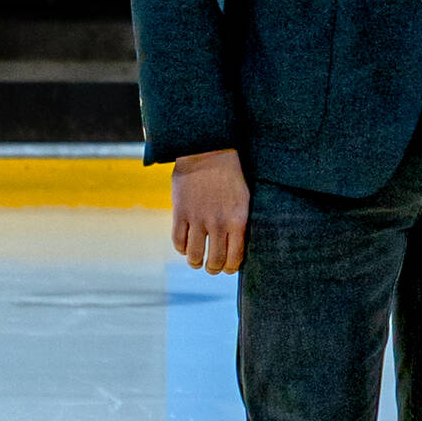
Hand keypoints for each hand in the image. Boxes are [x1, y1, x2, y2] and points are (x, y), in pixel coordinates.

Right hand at [169, 148, 248, 275]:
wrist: (208, 151)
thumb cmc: (230, 175)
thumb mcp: (243, 199)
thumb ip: (239, 223)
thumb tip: (236, 247)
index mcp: (238, 220)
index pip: (235, 257)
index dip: (230, 268)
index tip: (227, 268)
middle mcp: (218, 223)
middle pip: (214, 261)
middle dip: (213, 269)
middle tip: (211, 267)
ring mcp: (198, 218)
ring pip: (194, 255)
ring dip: (195, 262)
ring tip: (196, 261)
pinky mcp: (180, 212)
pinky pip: (178, 241)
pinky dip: (181, 248)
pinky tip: (184, 246)